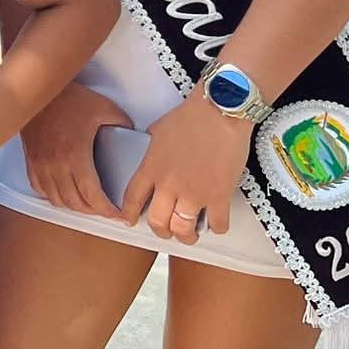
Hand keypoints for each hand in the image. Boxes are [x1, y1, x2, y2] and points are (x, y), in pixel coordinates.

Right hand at [20, 82, 134, 217]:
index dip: (107, 210)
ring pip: (56, 199)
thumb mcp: (105, 108)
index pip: (92, 195)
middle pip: (75, 202)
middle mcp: (55, 165)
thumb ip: (122, 124)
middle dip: (94, 212)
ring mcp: (40, 164)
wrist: (37, 90)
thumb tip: (132, 135)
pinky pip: (40, 188)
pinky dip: (53, 196)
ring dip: (74, 206)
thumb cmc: (70, 99)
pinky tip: (62, 194)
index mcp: (75, 156)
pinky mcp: (31, 160)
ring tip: (88, 205)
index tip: (118, 214)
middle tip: (107, 211)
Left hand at [123, 95, 250, 244]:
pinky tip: (216, 222)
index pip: (132, 199)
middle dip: (160, 231)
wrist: (220, 112)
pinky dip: (216, 228)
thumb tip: (151, 155)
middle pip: (157, 222)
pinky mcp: (220, 196)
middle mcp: (169, 185)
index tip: (130, 221)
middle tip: (166, 231)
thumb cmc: (190, 116)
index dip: (129, 214)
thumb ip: (151, 150)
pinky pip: (217, 225)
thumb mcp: (157, 131)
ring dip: (186, 236)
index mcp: (151, 168)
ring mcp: (194, 193)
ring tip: (190, 234)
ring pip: (183, 230)